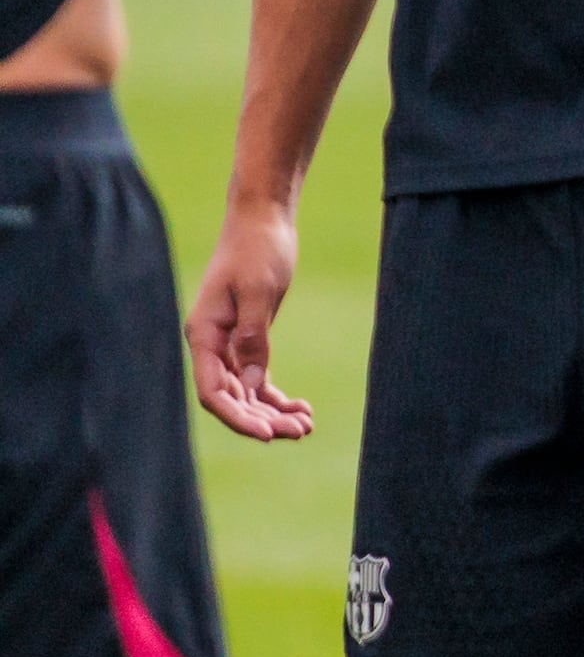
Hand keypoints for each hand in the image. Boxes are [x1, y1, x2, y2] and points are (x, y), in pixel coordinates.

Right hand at [186, 195, 311, 440]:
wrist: (263, 221)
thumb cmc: (258, 250)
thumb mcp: (260, 292)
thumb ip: (253, 338)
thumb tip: (248, 383)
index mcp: (204, 334)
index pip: (213, 392)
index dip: (238, 418)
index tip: (268, 435)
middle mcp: (211, 344)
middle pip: (231, 398)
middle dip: (263, 420)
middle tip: (302, 432)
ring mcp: (228, 343)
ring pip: (245, 393)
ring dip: (272, 413)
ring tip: (307, 426)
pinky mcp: (248, 338)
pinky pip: (257, 378)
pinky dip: (276, 396)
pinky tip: (302, 408)